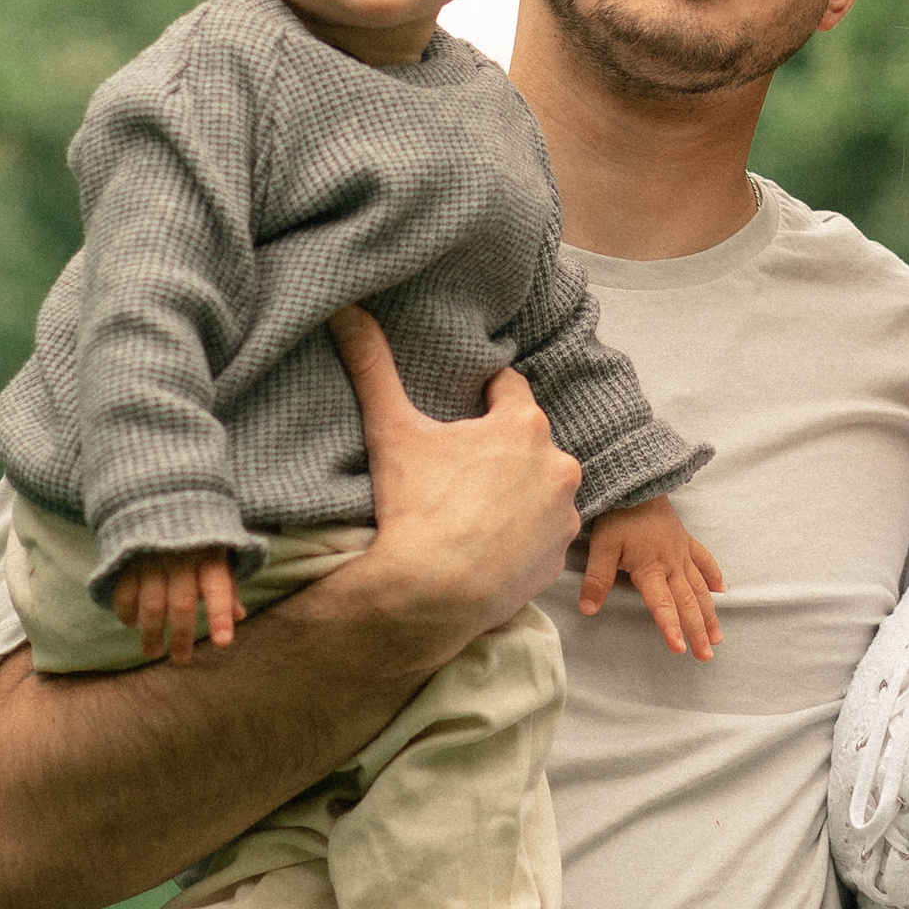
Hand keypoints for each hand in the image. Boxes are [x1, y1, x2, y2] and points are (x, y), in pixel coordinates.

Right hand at [110, 550, 243, 663]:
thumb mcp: (218, 554)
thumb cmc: (197, 538)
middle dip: (181, 636)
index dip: (221, 616)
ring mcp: (152, 559)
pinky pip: (125, 592)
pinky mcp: (128, 559)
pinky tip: (131, 623)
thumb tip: (241, 616)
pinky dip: (126, 611)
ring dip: (151, 633)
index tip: (223, 643)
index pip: (219, 589)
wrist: (160, 499)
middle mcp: (181, 558)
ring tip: (153, 652)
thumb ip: (227, 585)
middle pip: (182, 604)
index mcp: (210, 556)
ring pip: (151, 604)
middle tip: (181, 659)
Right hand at [327, 308, 582, 650]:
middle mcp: (558, 465)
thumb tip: (346, 312)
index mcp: (524, 425)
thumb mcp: (391, 431)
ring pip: (539, 488)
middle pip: (526, 441)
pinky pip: (541, 536)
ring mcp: (562, 516)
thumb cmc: (414, 507)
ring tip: (472, 507)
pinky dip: (521, 535)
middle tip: (458, 466)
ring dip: (516, 491)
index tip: (460, 407)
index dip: (480, 394)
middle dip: (498, 448)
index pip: (508, 387)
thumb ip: (372, 367)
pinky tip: (487, 542)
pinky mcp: (557, 559)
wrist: (428, 596)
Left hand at [575, 494, 723, 658]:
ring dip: (710, 613)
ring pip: (700, 588)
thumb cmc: (618, 514)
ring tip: (717, 637)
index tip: (680, 649)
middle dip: (697, 631)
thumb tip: (588, 610)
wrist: (636, 481)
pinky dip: (714, 576)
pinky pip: (704, 560)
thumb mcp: (603, 546)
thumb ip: (597, 579)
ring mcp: (682, 552)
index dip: (671, 628)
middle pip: (688, 603)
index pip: (663, 605)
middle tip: (706, 656)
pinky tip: (721, 590)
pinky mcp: (685, 540)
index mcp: (651, 568)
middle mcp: (672, 564)